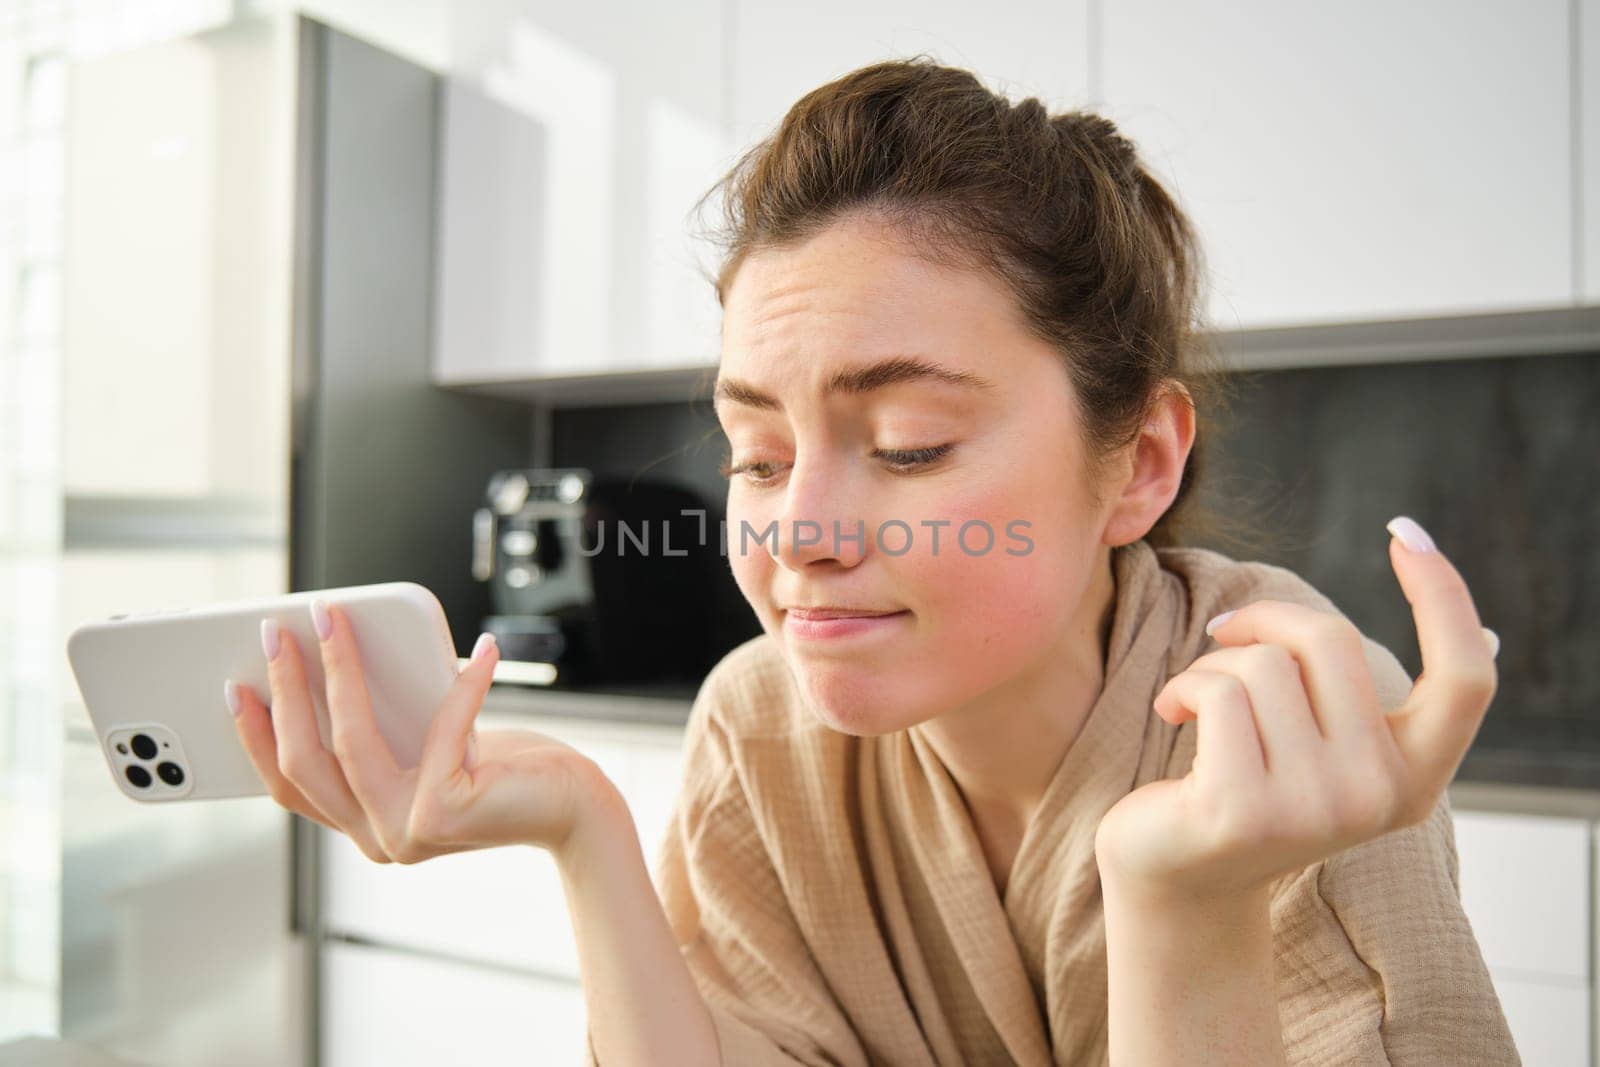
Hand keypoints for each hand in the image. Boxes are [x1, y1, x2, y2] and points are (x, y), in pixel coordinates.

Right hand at [229, 600, 614, 864]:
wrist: (572, 809)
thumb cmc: (502, 767)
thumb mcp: (431, 741)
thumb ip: (385, 724)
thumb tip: (337, 651)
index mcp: (364, 826)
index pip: (291, 784)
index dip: (256, 737)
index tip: (234, 686)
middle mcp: (378, 840)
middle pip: (307, 760)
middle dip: (285, 689)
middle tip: (276, 632)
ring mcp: (407, 832)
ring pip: (351, 743)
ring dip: (338, 672)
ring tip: (335, 620)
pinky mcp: (447, 812)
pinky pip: (443, 728)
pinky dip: (463, 681)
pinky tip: (483, 647)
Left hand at [1094, 516, 1499, 904]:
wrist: (1175, 875)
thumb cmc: (1249, 786)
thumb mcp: (1329, 745)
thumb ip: (1381, 701)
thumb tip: (1489, 634)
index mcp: (1414, 779)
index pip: (1466, 678)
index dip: (1446, 597)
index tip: (1406, 534)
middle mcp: (1377, 797)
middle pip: (1331, 642)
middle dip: (1266, 620)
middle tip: (1224, 635)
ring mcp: (1312, 808)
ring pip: (1263, 663)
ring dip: (1213, 664)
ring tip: (1196, 705)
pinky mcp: (1243, 809)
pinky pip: (1215, 689)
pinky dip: (1180, 687)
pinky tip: (1171, 716)